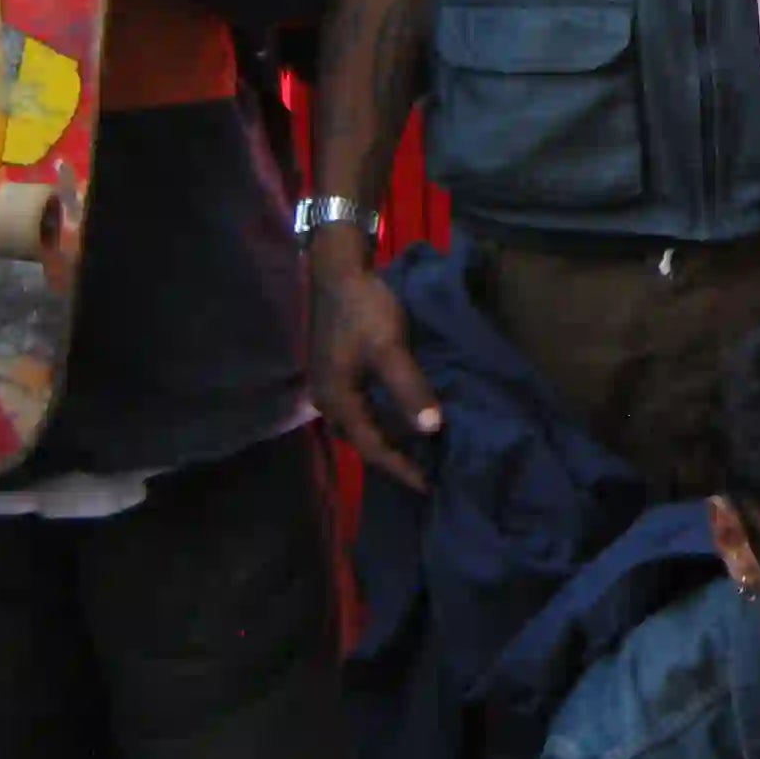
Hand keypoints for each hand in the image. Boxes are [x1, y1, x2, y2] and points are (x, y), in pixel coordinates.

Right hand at [308, 233, 439, 492]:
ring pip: (360, 426)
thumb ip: (409, 390)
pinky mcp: (336, 373)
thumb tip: (432, 431)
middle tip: (426, 471)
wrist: (339, 272)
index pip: (372, 449)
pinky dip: (381, 420)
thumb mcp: (391, 350)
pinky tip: (400, 418)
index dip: (401, 468)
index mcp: (337, 401)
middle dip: (393, 459)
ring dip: (386, 439)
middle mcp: (327, 402)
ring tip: (416, 450)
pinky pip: (360, 409)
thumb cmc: (364, 310)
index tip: (428, 485)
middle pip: (362, 442)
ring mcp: (328, 387)